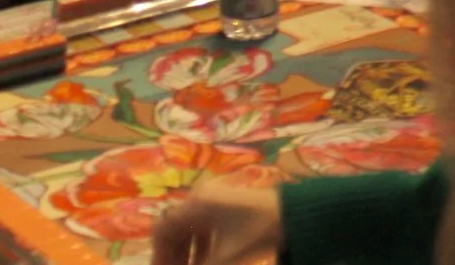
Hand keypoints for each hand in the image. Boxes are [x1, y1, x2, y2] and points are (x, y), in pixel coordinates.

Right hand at [150, 182, 281, 264]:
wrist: (296, 214)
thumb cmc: (259, 230)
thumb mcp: (226, 256)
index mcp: (197, 204)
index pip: (162, 229)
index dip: (158, 256)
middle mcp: (201, 197)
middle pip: (175, 230)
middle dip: (173, 257)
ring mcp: (215, 200)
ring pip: (190, 230)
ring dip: (187, 255)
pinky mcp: (227, 206)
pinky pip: (205, 228)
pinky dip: (203, 249)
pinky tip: (208, 263)